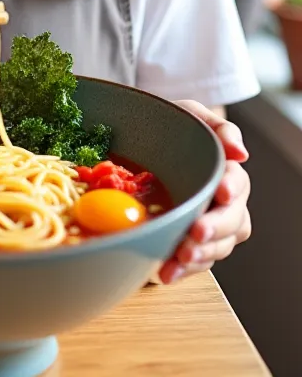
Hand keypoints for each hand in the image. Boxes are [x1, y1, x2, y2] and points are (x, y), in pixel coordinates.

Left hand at [159, 100, 250, 283]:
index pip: (238, 182)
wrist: (145, 143)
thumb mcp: (191, 115)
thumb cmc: (172, 127)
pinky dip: (182, 270)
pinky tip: (165, 272)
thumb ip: (217, 127)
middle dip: (216, 229)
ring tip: (179, 258)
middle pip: (233, 221)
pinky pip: (195, 263)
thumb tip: (241, 153)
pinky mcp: (191, 245)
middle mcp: (224, 204)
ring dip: (201, 255)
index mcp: (227, 173)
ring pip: (218, 247)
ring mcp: (209, 227)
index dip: (232, 188)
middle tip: (196, 231)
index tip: (220, 191)